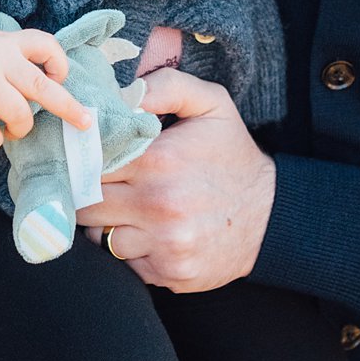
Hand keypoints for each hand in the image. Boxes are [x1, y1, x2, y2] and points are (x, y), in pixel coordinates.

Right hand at [0, 26, 92, 152]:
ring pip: (20, 114)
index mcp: (4, 42)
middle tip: (84, 122)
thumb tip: (46, 82)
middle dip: (68, 107)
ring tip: (12, 129)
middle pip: (42, 86)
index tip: (60, 78)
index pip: (45, 44)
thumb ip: (10, 55)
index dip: (60, 63)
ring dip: (20, 129)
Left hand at [78, 70, 275, 290]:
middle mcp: (158, 206)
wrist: (274, 215)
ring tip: (131, 210)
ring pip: (100, 238)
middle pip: (86, 205)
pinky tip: (152, 234)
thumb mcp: (211, 104)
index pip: (88, 165)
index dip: (85, 162)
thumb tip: (122, 94)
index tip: (94, 160)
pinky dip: (131, 251)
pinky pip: (124, 264)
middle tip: (108, 186)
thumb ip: (165, 86)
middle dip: (90, 195)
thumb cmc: (233, 155)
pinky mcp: (170, 274)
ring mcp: (164, 245)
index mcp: (158, 162)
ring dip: (107, 226)